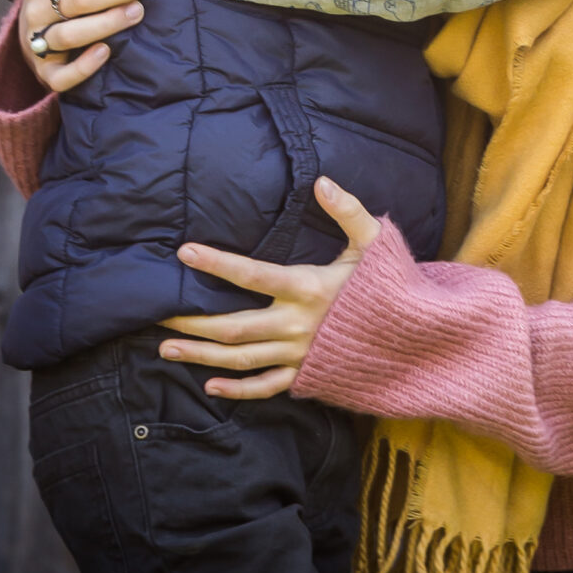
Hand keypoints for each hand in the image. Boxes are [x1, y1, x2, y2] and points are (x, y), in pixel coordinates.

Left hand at [156, 178, 381, 398]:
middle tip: (156, 315)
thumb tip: (322, 182)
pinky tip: (210, 386)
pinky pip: (266, 388)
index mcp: (309, 288)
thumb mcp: (375, 242)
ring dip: (201, 355)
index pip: (252, 275)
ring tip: (167, 348)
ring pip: (240, 359)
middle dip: (191, 322)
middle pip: (232, 327)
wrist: (415, 337)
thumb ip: (348, 211)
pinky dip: (237, 391)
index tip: (184, 252)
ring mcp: (300, 354)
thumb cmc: (391, 285)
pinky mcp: (307, 376)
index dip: (216, 263)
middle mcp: (298, 325)